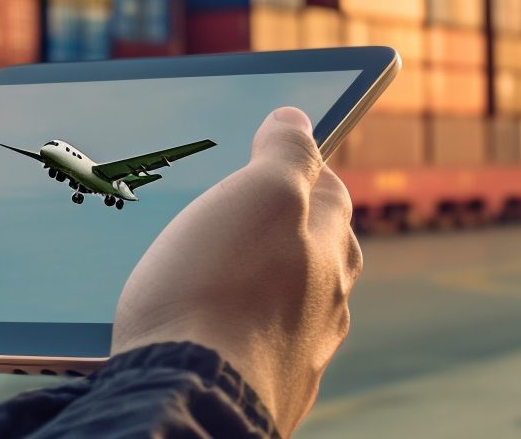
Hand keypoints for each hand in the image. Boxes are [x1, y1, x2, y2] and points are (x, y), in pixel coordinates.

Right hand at [112, 107, 362, 434]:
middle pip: (318, 253)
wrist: (189, 400)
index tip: (276, 154)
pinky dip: (236, 335)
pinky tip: (208, 334)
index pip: (330, 192)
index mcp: (331, 251)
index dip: (303, 166)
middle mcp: (325, 307)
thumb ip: (287, 154)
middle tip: (246, 213)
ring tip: (218, 276)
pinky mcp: (260, 394)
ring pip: (289, 307)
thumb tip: (299, 120)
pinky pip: (255, 352)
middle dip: (289, 231)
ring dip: (263, 288)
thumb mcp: (259, 197)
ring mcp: (297, 356)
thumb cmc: (220, 292)